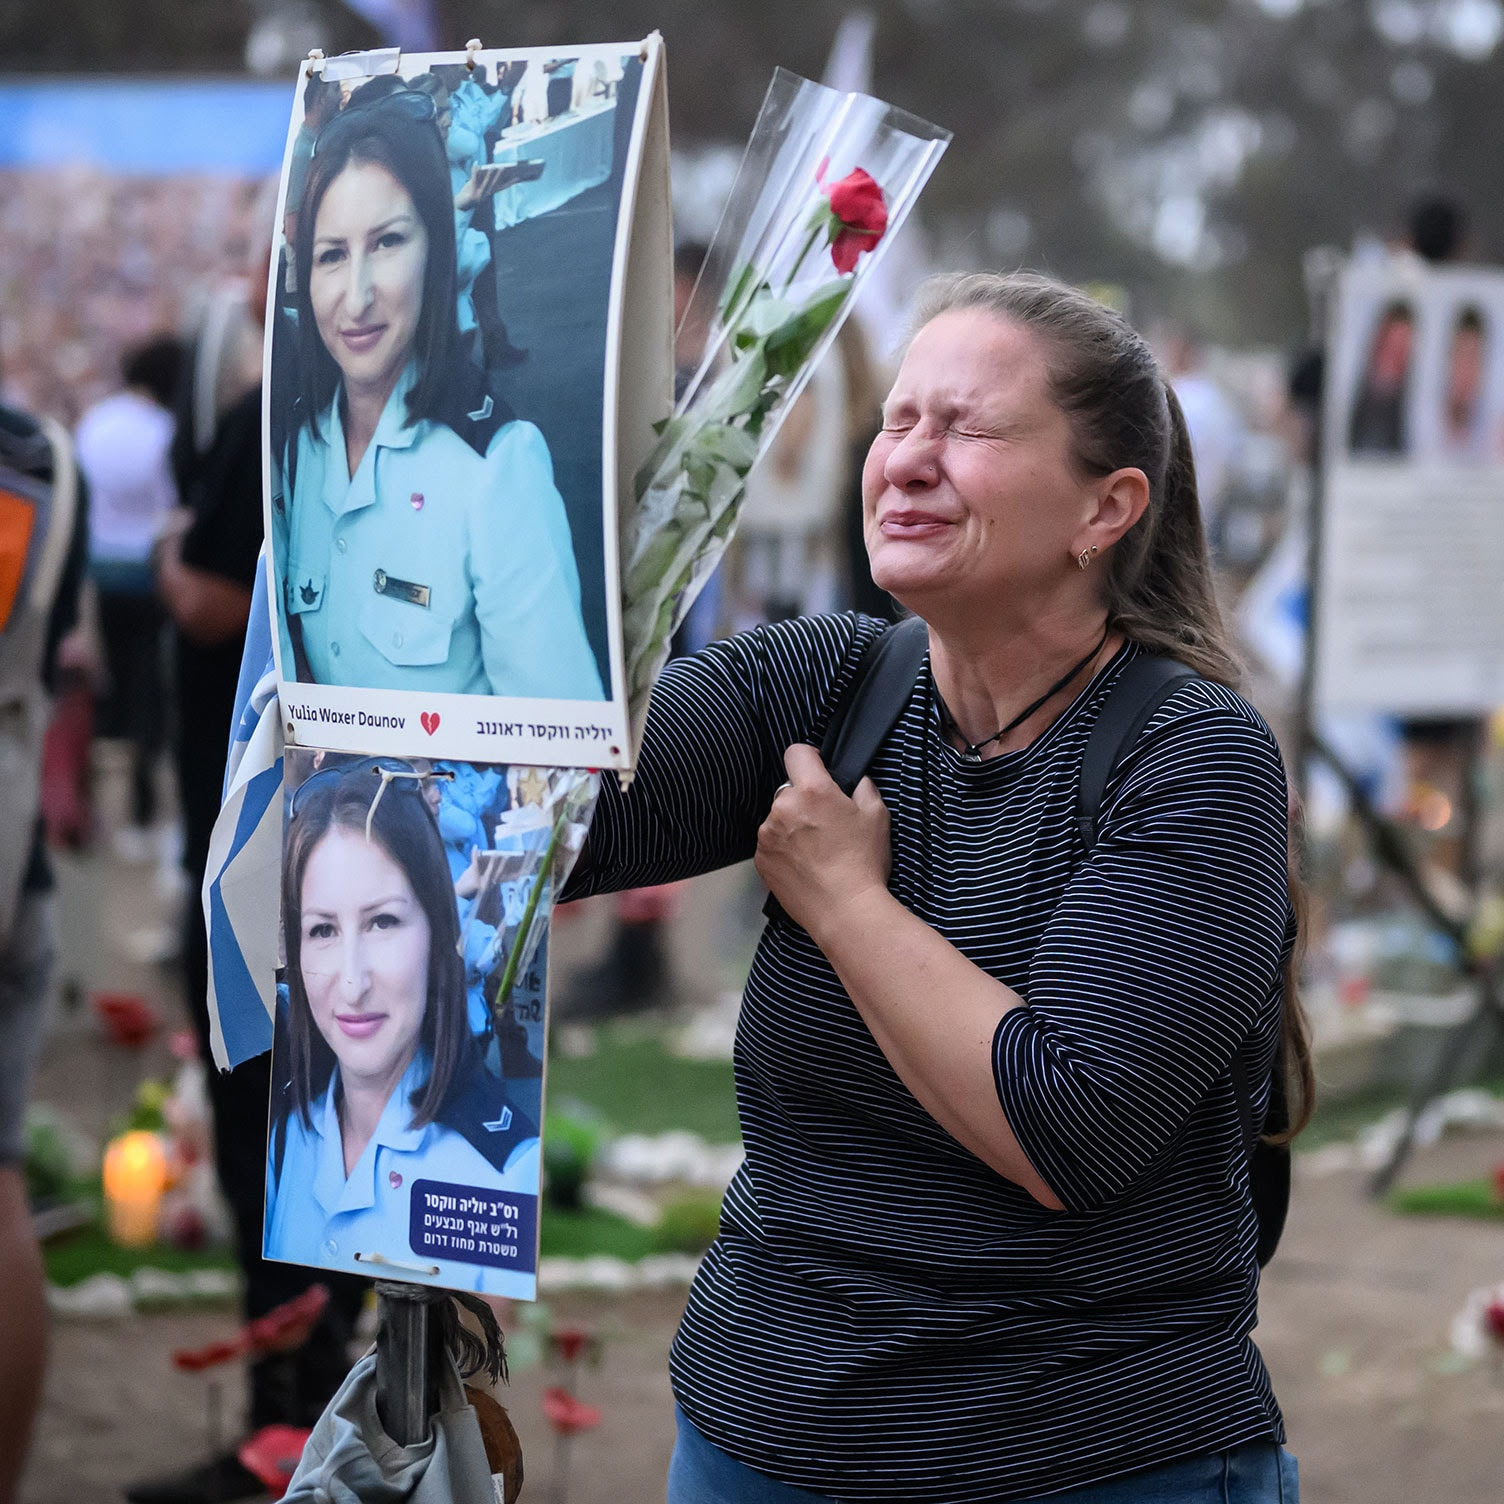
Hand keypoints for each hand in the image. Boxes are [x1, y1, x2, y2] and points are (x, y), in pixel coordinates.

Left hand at [754, 743, 891, 942]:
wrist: (845, 911)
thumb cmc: (863, 864)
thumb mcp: (877, 816)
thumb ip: (863, 788)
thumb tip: (854, 781)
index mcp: (812, 791)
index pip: (796, 753)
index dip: (808, 759)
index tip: (817, 771)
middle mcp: (783, 807)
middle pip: (789, 790)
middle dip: (804, 801)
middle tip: (826, 825)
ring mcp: (767, 834)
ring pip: (778, 818)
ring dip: (791, 827)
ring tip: (816, 852)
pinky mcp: (760, 859)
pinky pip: (770, 843)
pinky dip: (783, 849)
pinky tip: (805, 866)